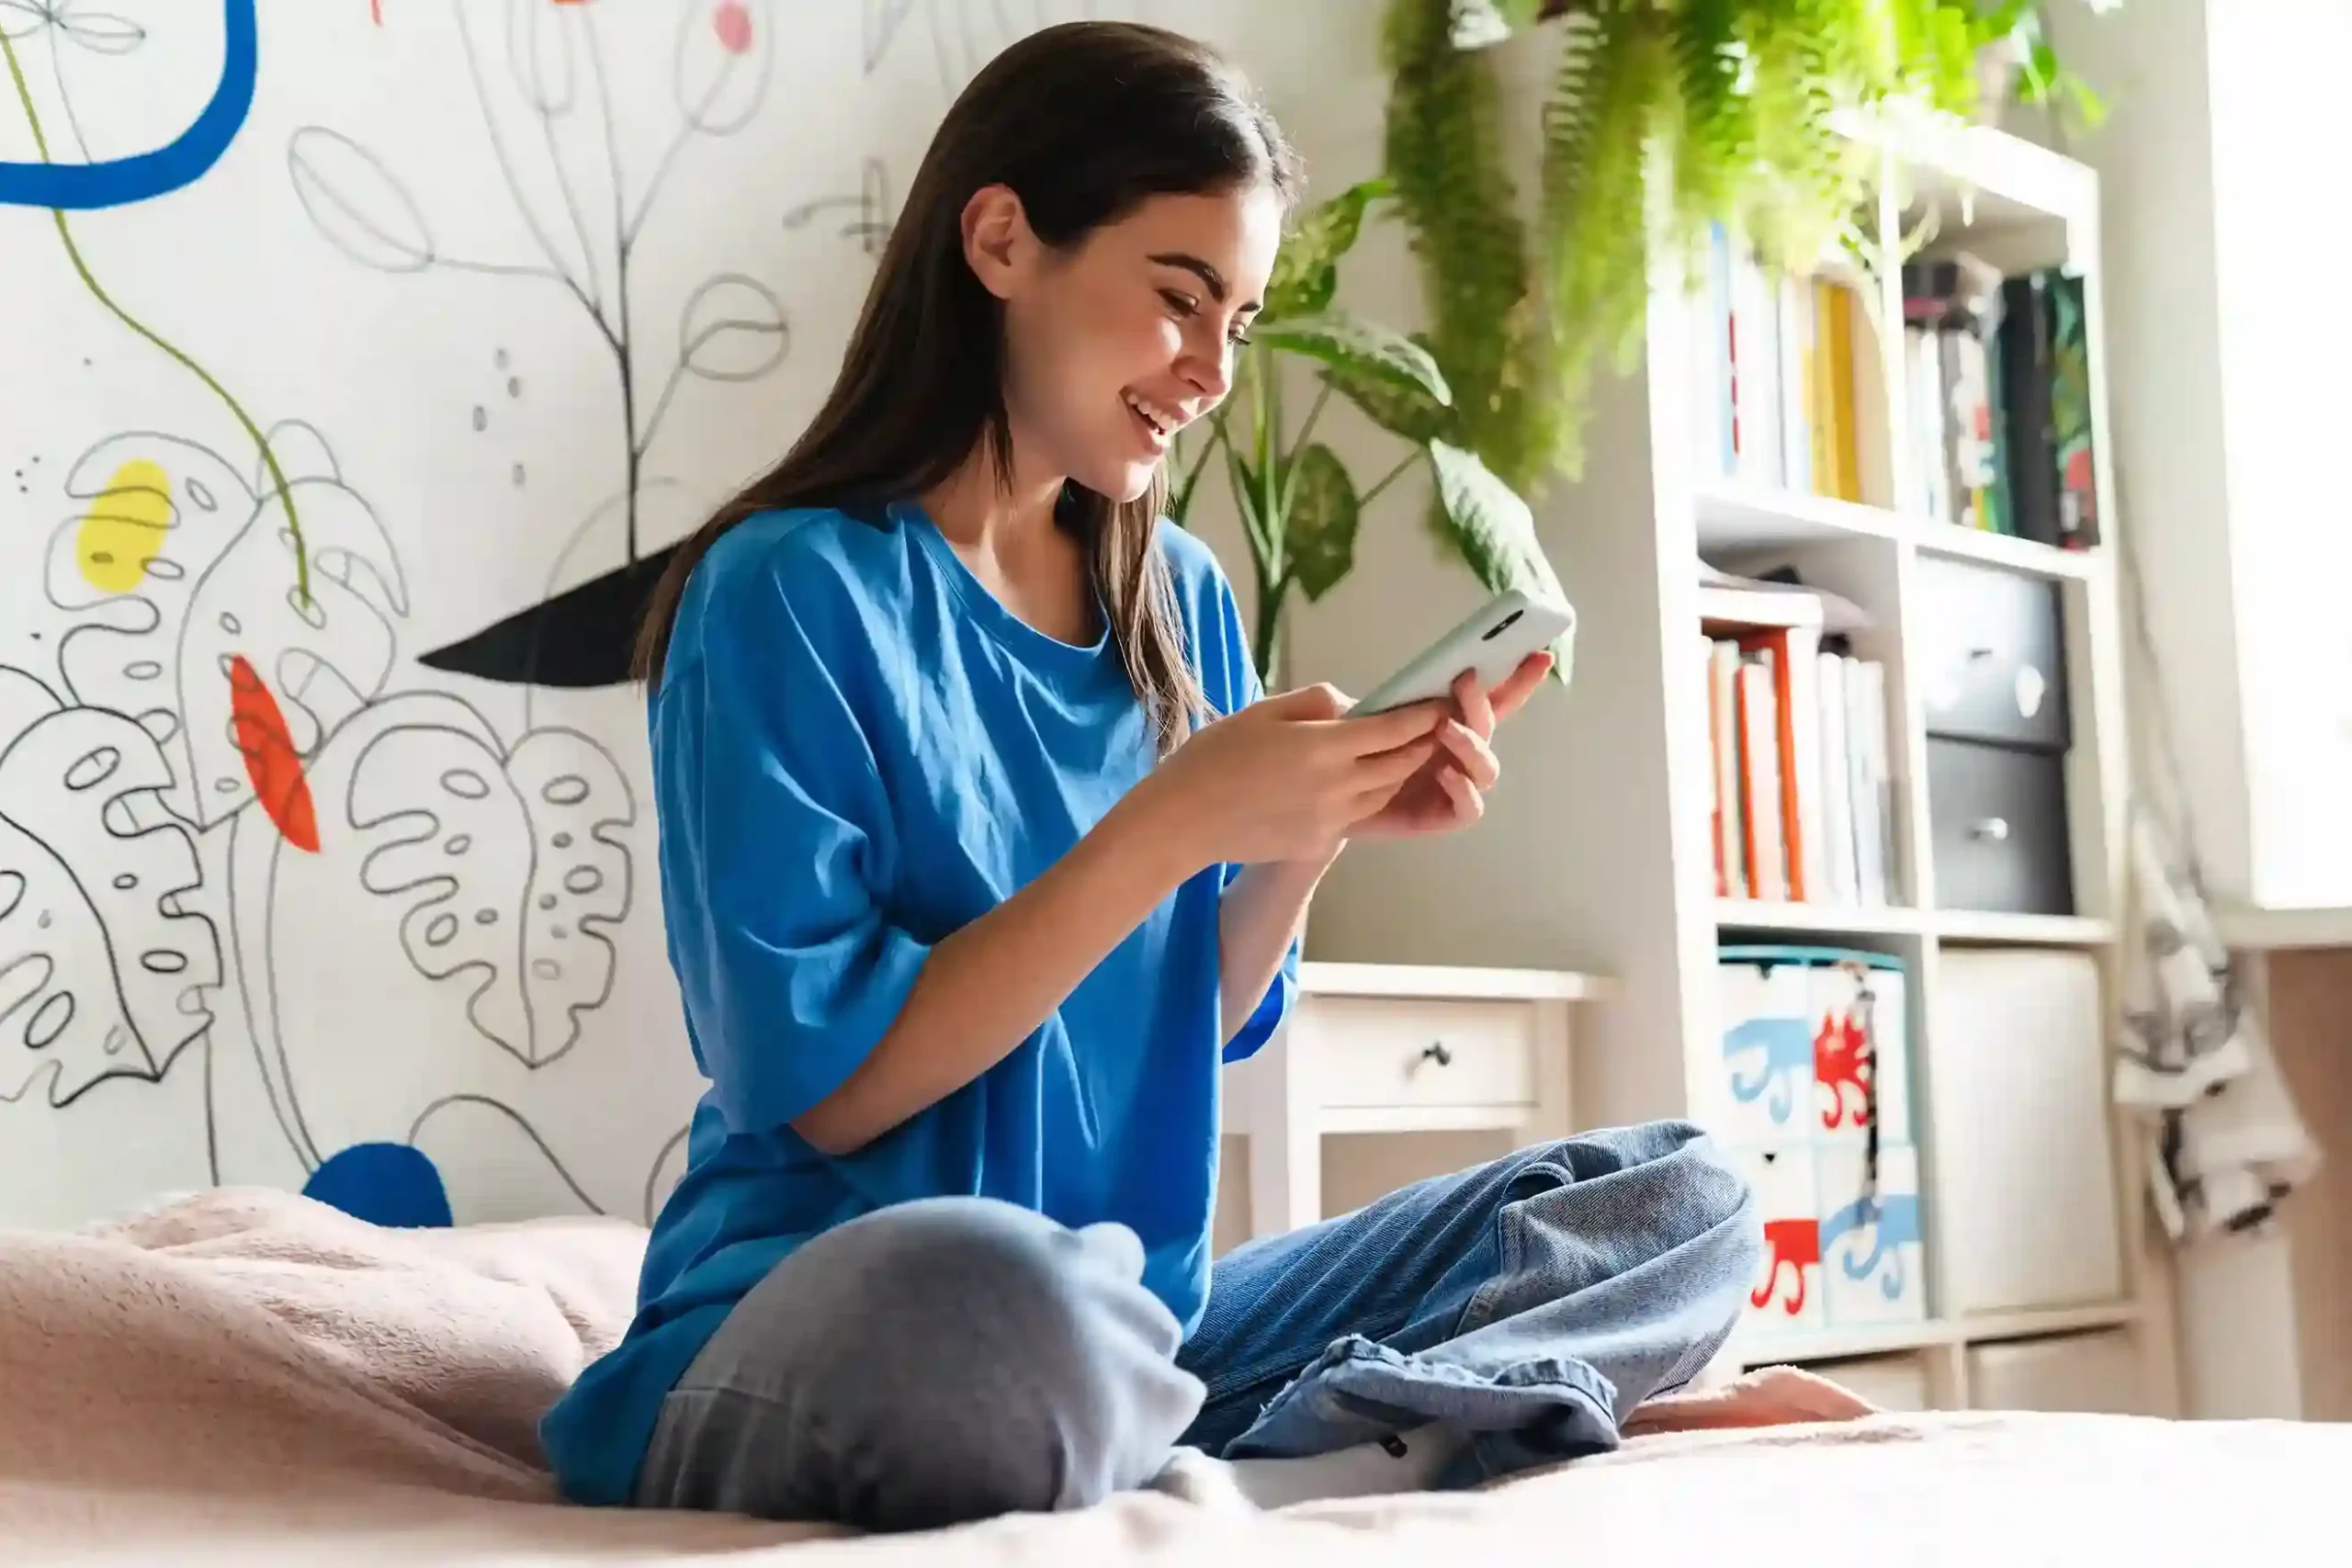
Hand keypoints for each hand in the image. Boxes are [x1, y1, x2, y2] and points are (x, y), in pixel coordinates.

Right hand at [1134, 682, 1443, 869]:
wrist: (1183, 821)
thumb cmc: (1214, 757)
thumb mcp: (1263, 711)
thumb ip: (1317, 703)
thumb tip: (1355, 704)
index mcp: (1323, 746)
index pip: (1394, 729)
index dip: (1424, 716)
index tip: (1441, 703)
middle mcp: (1336, 785)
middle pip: (1400, 763)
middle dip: (1422, 744)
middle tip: (1433, 727)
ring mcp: (1331, 818)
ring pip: (1385, 792)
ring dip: (1398, 771)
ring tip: (1399, 752)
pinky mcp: (1319, 841)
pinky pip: (1360, 815)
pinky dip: (1371, 795)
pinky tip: (1360, 782)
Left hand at [1350, 651, 1550, 840]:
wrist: (1330, 803)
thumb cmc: (1348, 755)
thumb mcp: (1353, 719)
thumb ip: (1368, 703)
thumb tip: (1378, 690)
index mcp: (1449, 720)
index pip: (1491, 697)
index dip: (1518, 678)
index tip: (1540, 655)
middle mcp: (1459, 751)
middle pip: (1491, 726)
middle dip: (1482, 702)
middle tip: (1463, 681)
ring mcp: (1456, 783)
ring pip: (1487, 767)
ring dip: (1472, 744)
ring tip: (1445, 729)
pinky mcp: (1443, 815)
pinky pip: (1470, 808)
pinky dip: (1464, 789)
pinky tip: (1444, 773)